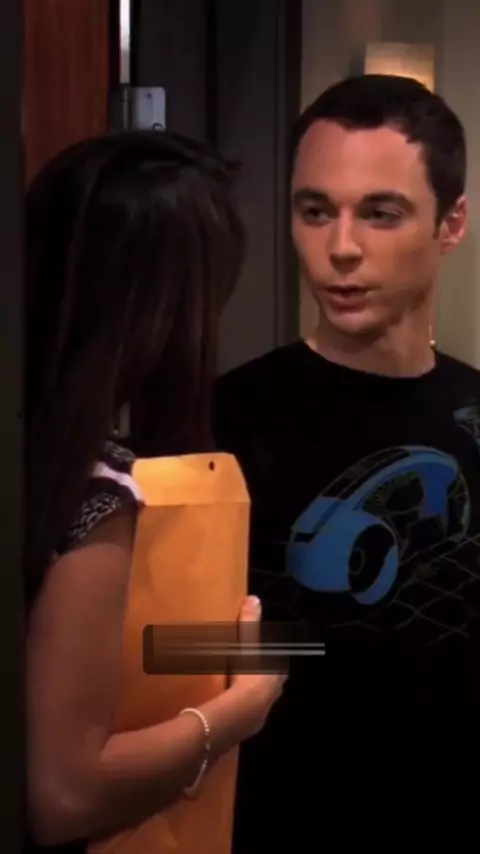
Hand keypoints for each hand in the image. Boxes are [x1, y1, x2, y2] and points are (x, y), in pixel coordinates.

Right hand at [228, 596, 286, 738]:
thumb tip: (254, 598)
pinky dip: (244, 709)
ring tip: (242, 691)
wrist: (243, 710)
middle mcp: (275, 692)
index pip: (279, 663)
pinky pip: (250, 713)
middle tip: (253, 672)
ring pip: (263, 699)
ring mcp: (265, 710)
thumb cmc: (249, 673)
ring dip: (255, 695)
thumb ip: (250, 622)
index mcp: (277, 672)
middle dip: (265, 678)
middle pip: (273, 683)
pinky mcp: (252, 724)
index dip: (273, 659)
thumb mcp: (248, 644)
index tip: (265, 656)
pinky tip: (235, 708)